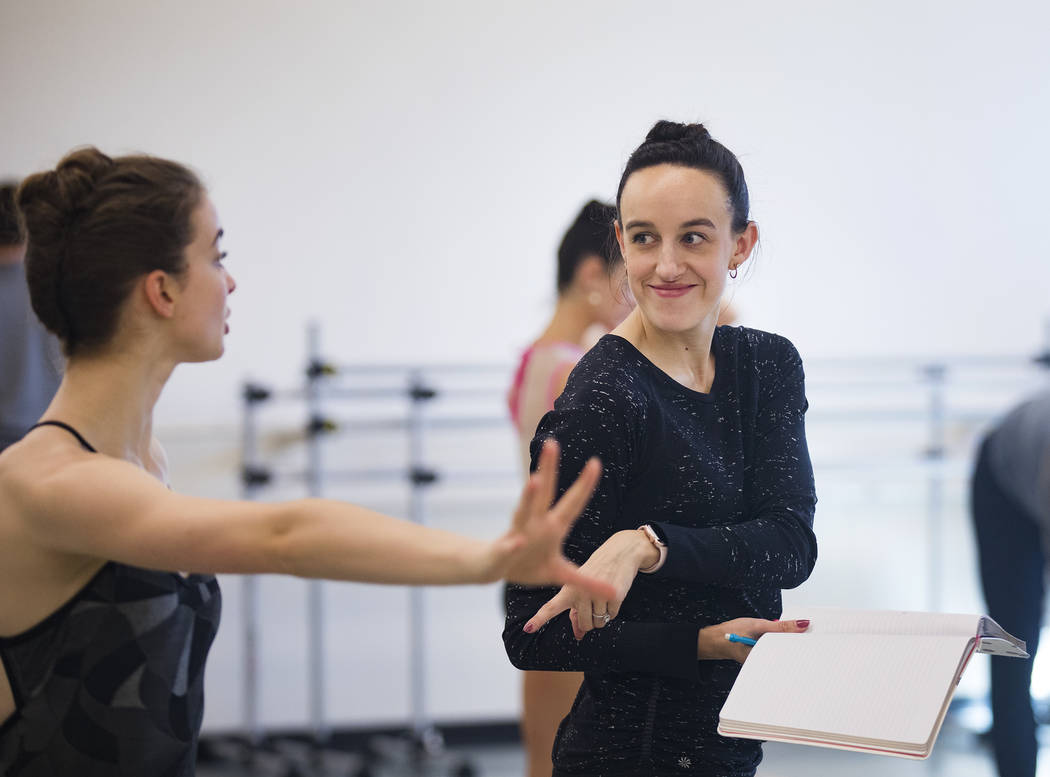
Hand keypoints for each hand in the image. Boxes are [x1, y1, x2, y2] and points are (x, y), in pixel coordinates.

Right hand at [483, 440, 615, 601]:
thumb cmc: (529, 566)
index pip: (572, 503)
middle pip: (544, 493)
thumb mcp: (561, 575)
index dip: (584, 485)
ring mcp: (518, 534)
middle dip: (548, 470)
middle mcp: (535, 524)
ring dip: (529, 496)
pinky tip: (515, 541)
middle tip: (552, 444)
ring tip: (534, 480)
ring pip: (523, 511)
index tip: (596, 463)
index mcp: (552, 527)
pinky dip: (511, 545)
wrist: (492, 568)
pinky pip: (507, 547)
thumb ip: (587, 582)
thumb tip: (615, 594)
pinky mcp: (503, 552)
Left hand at [522, 528, 657, 638]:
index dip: (540, 619)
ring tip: (602, 598)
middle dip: (590, 621)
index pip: (551, 607)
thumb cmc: (597, 571)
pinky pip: (611, 616)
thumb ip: (576, 612)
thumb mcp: (581, 587)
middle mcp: (580, 591)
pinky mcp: (614, 595)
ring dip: (602, 616)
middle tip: (594, 605)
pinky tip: (612, 596)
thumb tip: (579, 636)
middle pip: (584, 624)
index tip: (528, 628)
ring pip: (598, 623)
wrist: (619, 552)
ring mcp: (597, 594)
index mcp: (568, 589)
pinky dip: (612, 611)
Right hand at [698, 617, 810, 661]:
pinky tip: (787, 637)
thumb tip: (802, 625)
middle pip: (791, 656)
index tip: (817, 638)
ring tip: (803, 635)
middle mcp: (769, 664)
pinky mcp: (764, 655)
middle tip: (814, 636)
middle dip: (801, 646)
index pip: (794, 656)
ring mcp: (767, 660)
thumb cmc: (732, 634)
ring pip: (785, 652)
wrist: (715, 639)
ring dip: (791, 643)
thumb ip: (780, 627)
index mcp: (768, 661)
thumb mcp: (757, 626)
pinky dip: (783, 642)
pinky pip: (778, 650)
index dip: (805, 647)